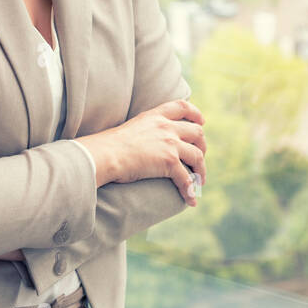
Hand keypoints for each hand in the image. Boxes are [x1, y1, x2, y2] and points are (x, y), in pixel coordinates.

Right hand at [79, 100, 206, 205]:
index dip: (196, 114)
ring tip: (199, 181)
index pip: (182, 107)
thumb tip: (144, 142)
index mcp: (155, 116)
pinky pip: (186, 178)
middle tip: (199, 157)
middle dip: (202, 146)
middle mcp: (166, 127)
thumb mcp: (131, 128)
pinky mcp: (169, 161)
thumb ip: (144, 130)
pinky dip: (190, 191)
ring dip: (201, 170)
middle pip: (197, 132)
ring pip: (197, 156)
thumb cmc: (109, 145)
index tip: (201, 122)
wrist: (105, 154)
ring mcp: (170, 143)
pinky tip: (191, 200)